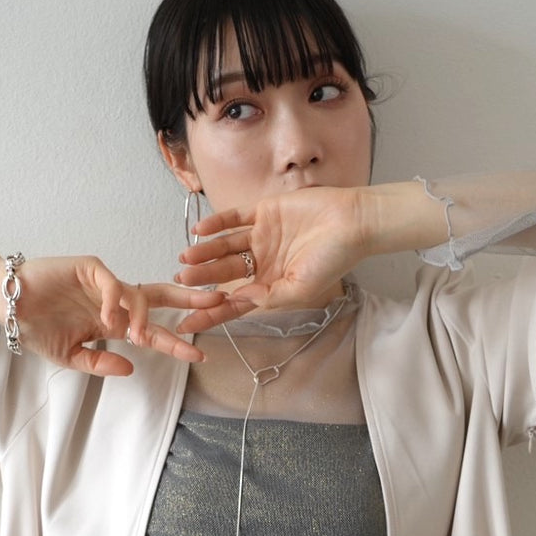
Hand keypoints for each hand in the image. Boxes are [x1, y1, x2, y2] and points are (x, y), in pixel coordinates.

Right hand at [0, 254, 225, 374]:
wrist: (7, 307)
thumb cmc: (37, 328)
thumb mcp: (71, 357)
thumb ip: (100, 363)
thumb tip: (131, 367)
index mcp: (115, 323)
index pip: (153, 332)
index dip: (176, 342)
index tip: (199, 355)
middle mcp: (115, 301)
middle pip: (162, 298)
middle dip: (190, 300)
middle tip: (218, 303)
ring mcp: (104, 283)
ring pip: (139, 294)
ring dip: (145, 316)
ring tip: (140, 336)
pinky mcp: (89, 268)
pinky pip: (112, 283)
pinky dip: (116, 299)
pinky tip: (111, 316)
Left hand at [172, 186, 369, 333]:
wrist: (352, 222)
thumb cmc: (334, 260)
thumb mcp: (300, 289)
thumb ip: (267, 297)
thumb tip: (236, 301)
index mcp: (271, 285)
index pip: (234, 302)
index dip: (210, 312)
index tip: (187, 323)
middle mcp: (263, 262)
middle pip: (225, 273)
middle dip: (203, 279)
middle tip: (183, 280)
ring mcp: (262, 236)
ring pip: (226, 246)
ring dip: (205, 253)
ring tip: (186, 258)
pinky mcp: (265, 212)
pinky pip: (235, 218)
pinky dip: (217, 223)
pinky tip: (201, 230)